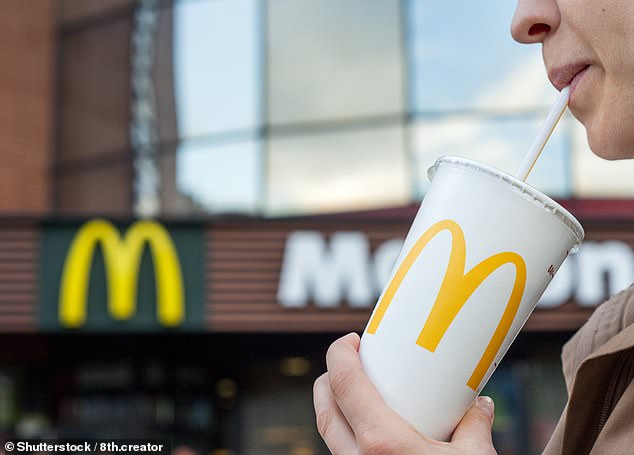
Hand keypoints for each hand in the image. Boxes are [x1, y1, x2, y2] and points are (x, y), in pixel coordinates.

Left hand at [313, 333, 497, 454]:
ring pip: (328, 434)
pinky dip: (347, 436)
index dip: (340, 354)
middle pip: (325, 407)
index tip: (351, 340)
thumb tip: (481, 404)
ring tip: (358, 393)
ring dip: (335, 407)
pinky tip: (370, 433)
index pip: (344, 384)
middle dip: (329, 378)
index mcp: (382, 443)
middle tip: (351, 362)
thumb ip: (476, 426)